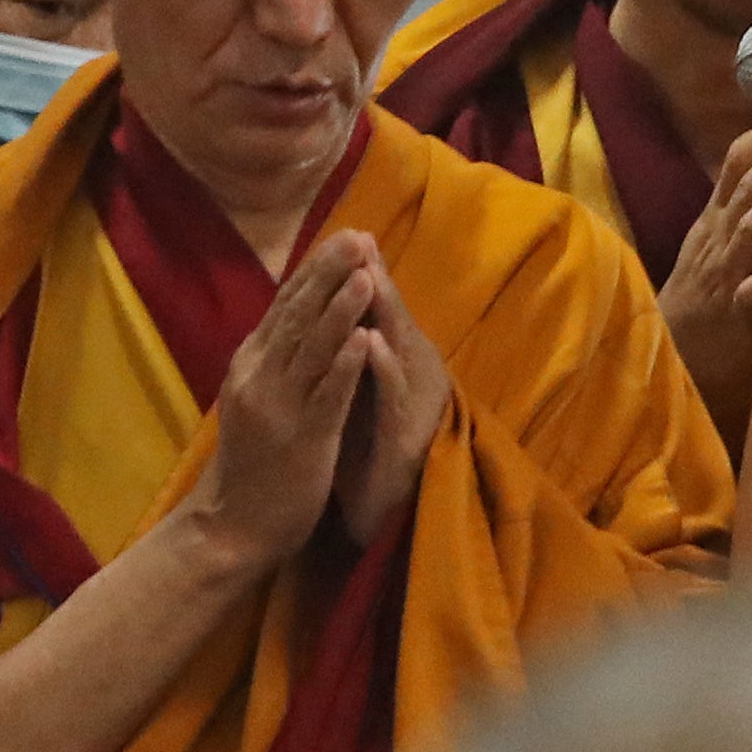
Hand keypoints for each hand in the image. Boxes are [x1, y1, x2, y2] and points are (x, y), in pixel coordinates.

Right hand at [183, 234, 374, 571]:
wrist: (230, 526)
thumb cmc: (254, 464)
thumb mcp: (256, 399)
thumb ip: (275, 359)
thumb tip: (297, 317)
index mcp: (250, 364)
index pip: (285, 305)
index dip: (316, 269)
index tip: (344, 236)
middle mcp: (259, 377)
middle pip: (298, 315)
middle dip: (330, 274)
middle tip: (358, 236)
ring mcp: (279, 407)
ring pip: (312, 348)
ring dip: (341, 309)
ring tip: (367, 274)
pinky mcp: (302, 438)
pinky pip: (327, 396)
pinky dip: (345, 364)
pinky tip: (365, 340)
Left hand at [332, 235, 452, 551]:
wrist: (378, 516)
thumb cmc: (367, 455)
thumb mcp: (358, 395)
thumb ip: (353, 357)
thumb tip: (339, 316)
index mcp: (396, 366)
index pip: (376, 312)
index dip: (360, 274)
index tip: (343, 235)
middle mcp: (411, 379)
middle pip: (390, 319)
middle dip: (372, 278)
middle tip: (357, 237)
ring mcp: (412, 406)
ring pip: (397, 349)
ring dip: (384, 310)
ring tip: (367, 273)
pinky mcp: (406, 436)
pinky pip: (392, 396)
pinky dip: (382, 367)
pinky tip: (370, 342)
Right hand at [659, 106, 751, 438]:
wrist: (670, 357)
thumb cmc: (706, 297)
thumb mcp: (717, 242)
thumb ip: (747, 207)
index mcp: (716, 216)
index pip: (739, 161)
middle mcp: (719, 237)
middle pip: (746, 184)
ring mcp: (725, 273)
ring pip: (751, 226)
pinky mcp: (735, 313)